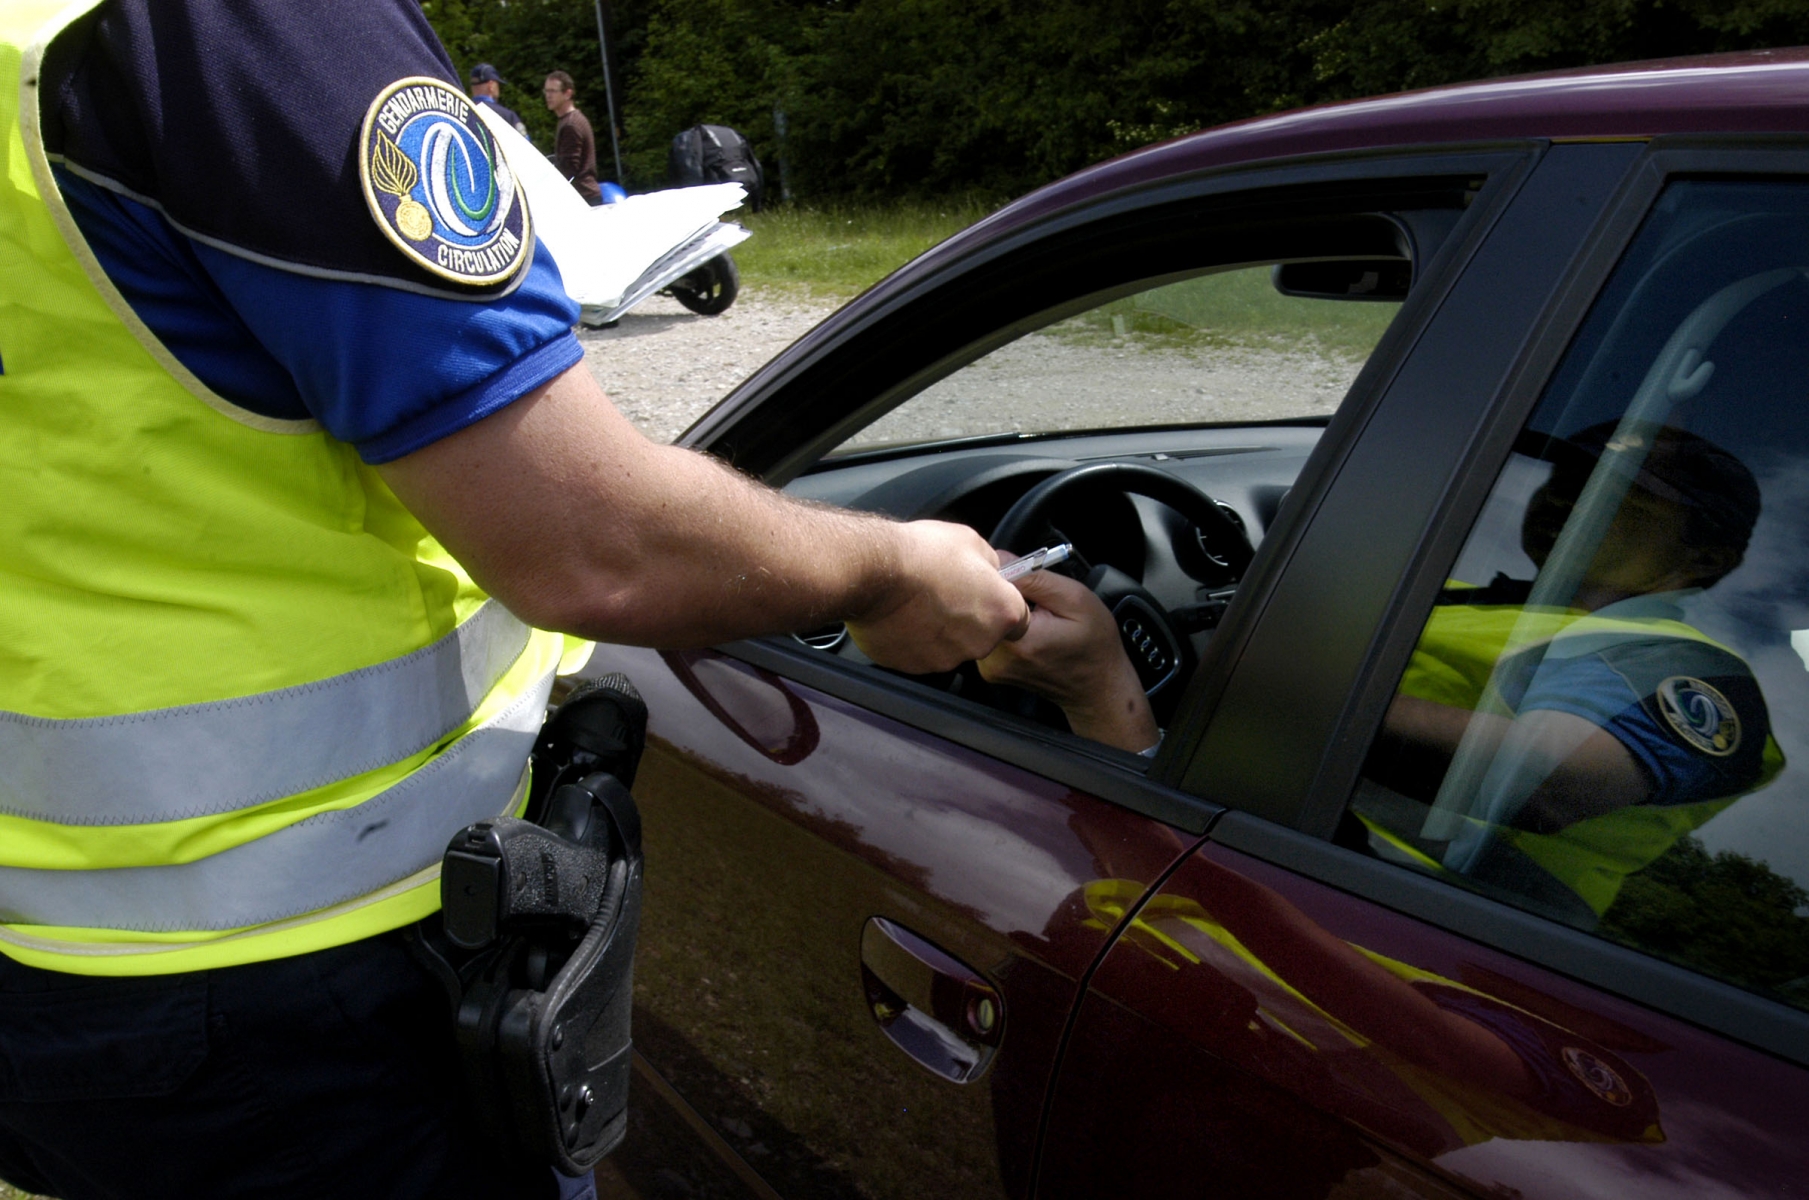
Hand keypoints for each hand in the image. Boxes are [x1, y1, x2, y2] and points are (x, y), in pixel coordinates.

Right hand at [846, 521, 1030, 673]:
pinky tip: (904, 616)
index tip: (988, 597)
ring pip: (952, 646)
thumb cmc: (921, 555)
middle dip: (970, 618)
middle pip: (984, 635)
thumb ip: (989, 564)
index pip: (1019, 619)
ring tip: (921, 603)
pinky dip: (916, 639)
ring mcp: (947, 658)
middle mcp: (980, 641)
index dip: (1002, 606)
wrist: (874, 573)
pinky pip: (923, 654)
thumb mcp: (971, 541)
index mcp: (1002, 611)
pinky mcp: (917, 666)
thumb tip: (989, 571)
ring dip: (942, 630)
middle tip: (948, 594)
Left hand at [978, 567, 1157, 752]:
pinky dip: (1004, 625)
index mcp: (1018, 640)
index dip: (1006, 574)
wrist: (1097, 687)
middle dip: (1003, 591)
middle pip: (981, 605)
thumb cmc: (1094, 644)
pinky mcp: (990, 670)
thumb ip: (1035, 578)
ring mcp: (991, 667)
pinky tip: (1027, 629)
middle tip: (1034, 598)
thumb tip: (1001, 558)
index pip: (990, 589)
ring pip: (983, 618)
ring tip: (1034, 615)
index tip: (1026, 576)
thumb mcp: (1075, 599)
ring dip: (1003, 609)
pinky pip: (988, 633)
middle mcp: (997, 657)